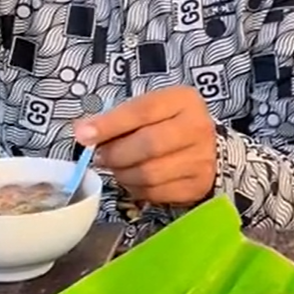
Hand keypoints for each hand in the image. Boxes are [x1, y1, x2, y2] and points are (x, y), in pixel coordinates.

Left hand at [75, 87, 217, 205]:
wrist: (210, 147)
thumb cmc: (171, 124)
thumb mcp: (150, 110)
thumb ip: (120, 118)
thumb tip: (83, 132)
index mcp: (184, 101)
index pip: (142, 111)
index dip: (110, 124)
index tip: (83, 135)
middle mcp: (198, 128)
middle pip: (148, 145)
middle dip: (116, 153)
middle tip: (101, 156)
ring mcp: (201, 159)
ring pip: (150, 173)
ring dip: (123, 174)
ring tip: (118, 168)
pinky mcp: (197, 185)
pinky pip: (156, 192)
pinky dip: (137, 189)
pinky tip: (134, 179)